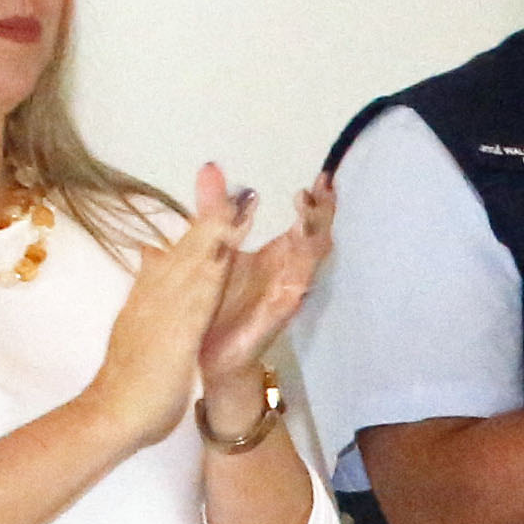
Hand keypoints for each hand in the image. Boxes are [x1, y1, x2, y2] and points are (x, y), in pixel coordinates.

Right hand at [83, 167, 242, 449]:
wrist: (110, 412)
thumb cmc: (127, 381)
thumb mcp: (137, 327)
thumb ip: (145, 292)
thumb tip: (148, 253)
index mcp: (150, 296)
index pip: (174, 252)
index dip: (193, 224)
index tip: (209, 195)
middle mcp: (156, 294)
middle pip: (184, 245)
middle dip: (206, 210)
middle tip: (218, 171)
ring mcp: (164, 308)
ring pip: (192, 260)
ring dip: (213, 226)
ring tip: (235, 194)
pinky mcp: (177, 329)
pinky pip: (200, 292)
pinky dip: (213, 265)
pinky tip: (228, 246)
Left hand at [201, 170, 332, 384]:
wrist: (200, 356)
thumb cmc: (214, 305)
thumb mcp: (212, 249)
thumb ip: (215, 212)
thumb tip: (210, 167)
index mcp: (275, 255)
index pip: (305, 223)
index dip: (317, 201)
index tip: (323, 177)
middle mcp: (286, 271)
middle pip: (317, 237)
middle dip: (322, 214)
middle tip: (322, 188)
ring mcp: (283, 293)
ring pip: (310, 262)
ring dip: (312, 236)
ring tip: (308, 211)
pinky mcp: (274, 314)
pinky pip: (292, 294)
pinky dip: (296, 276)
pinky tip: (298, 260)